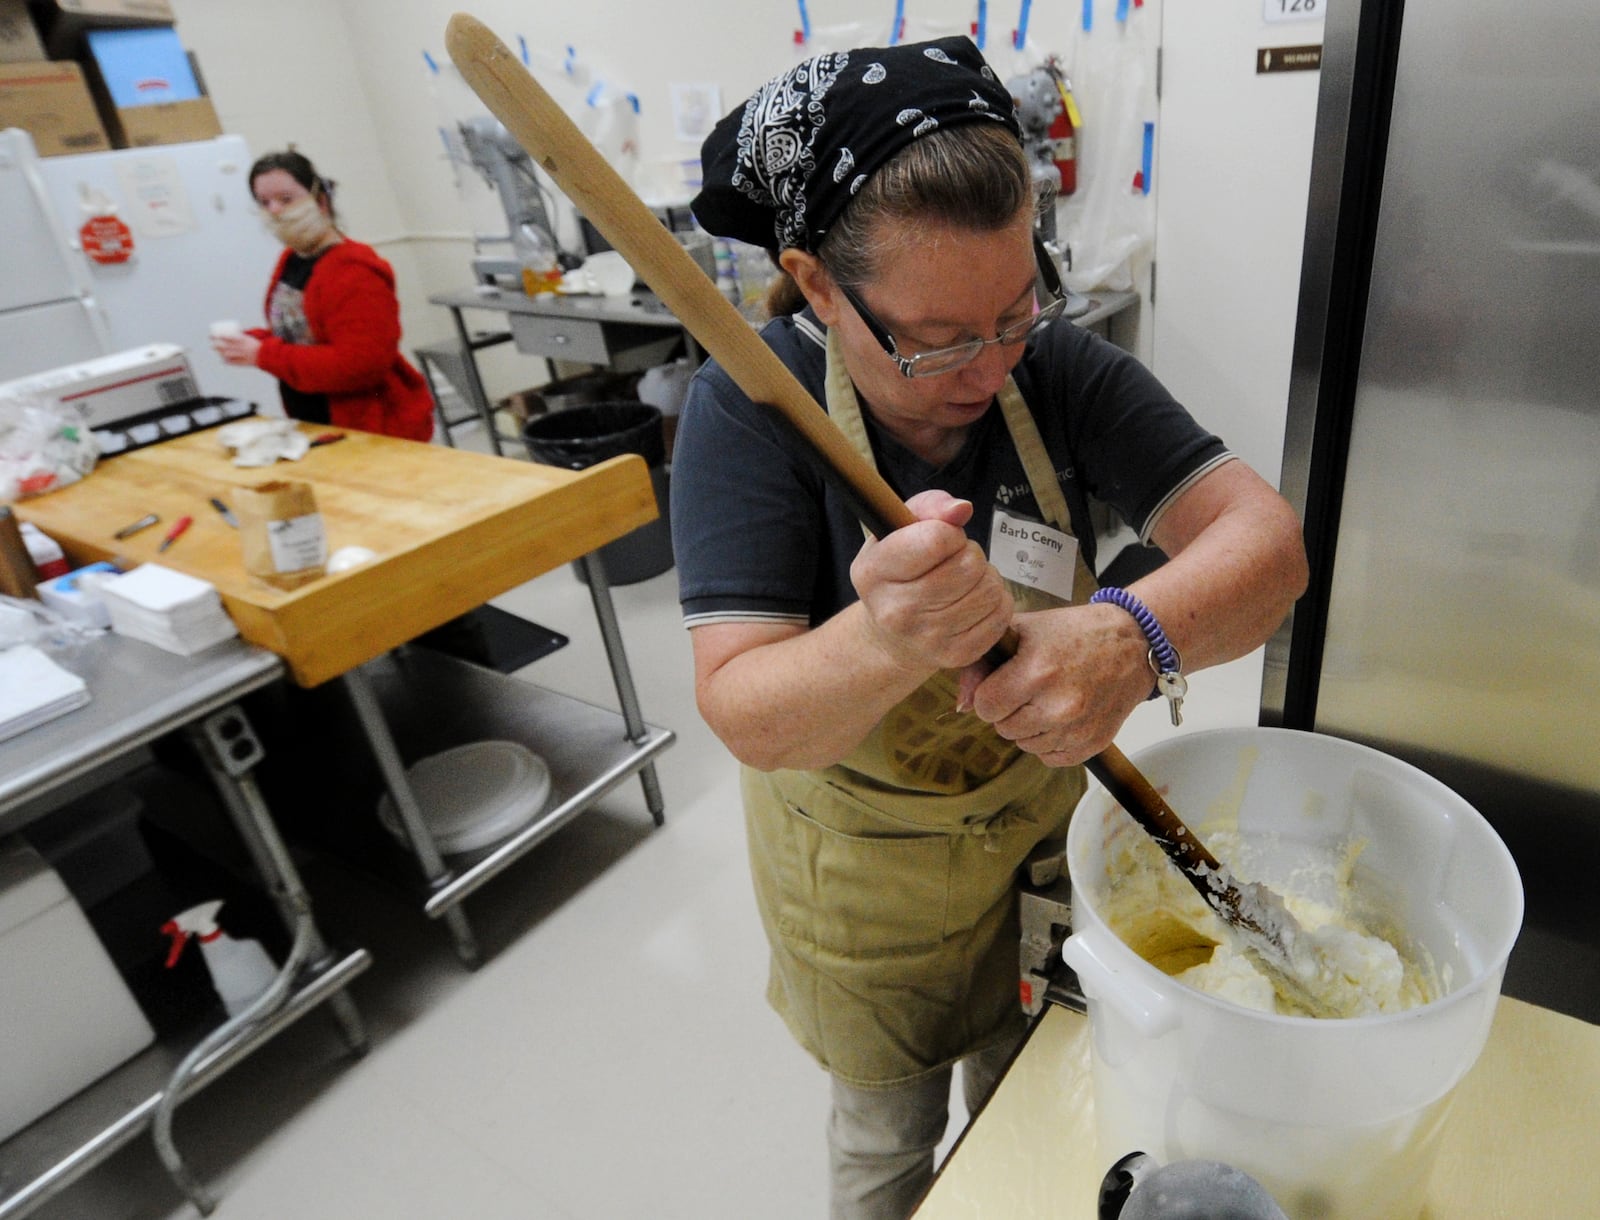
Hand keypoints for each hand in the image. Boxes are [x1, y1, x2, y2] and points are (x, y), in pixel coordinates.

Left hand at [211, 334, 262, 366]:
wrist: (269, 354)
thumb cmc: (260, 344)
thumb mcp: (252, 337)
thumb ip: (244, 335)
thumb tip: (236, 332)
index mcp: (244, 340)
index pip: (228, 338)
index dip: (219, 336)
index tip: (213, 335)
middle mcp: (242, 348)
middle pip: (226, 347)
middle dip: (217, 345)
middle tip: (212, 343)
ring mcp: (243, 356)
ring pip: (229, 355)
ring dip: (221, 353)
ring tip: (217, 351)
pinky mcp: (245, 362)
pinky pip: (235, 363)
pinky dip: (229, 362)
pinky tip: (224, 360)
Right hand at [849, 489, 1010, 672]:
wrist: (892, 635)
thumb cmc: (899, 571)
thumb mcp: (898, 530)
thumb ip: (929, 507)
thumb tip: (962, 509)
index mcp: (874, 573)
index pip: (936, 540)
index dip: (949, 533)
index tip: (941, 539)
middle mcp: (896, 611)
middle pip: (969, 566)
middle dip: (970, 554)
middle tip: (954, 561)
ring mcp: (927, 639)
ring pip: (989, 590)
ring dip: (985, 577)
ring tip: (965, 581)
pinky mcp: (956, 655)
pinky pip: (1000, 615)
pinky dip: (995, 602)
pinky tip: (973, 602)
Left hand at [960, 601, 1151, 765]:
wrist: (1133, 644)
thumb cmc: (1074, 633)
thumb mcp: (1023, 631)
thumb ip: (984, 664)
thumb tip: (962, 702)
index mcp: (1036, 672)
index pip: (985, 707)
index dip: (990, 694)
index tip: (1004, 682)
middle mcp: (1057, 706)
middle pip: (1003, 729)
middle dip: (1008, 710)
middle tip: (1029, 688)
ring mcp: (1076, 729)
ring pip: (1025, 745)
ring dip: (1029, 727)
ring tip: (1048, 699)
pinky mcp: (1092, 744)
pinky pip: (1051, 758)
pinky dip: (1051, 742)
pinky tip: (1062, 716)